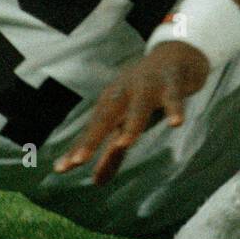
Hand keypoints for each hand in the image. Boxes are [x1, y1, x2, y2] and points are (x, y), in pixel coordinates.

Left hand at [54, 41, 209, 184]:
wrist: (177, 56)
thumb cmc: (146, 94)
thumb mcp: (128, 123)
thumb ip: (112, 154)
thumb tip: (95, 183)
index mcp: (112, 102)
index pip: (93, 128)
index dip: (80, 147)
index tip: (62, 168)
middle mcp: (125, 92)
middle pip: (107, 115)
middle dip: (93, 137)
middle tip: (79, 159)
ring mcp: (149, 85)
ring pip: (140, 105)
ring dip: (133, 122)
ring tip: (125, 142)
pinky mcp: (173, 81)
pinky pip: (174, 95)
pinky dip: (175, 107)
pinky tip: (177, 122)